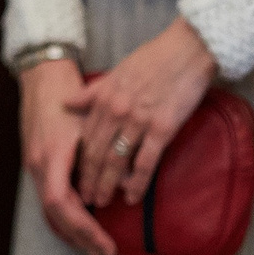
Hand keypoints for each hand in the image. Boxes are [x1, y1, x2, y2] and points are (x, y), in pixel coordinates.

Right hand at [19, 58, 114, 254]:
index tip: (106, 243)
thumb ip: (102, 155)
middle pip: (56, 213)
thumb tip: (122, 185)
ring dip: (74, 229)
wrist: (41, 80)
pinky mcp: (37, 163)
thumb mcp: (88, 126)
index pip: (62, 203)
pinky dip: (67, 214)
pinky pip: (51, 197)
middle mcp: (38, 166)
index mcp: (51, 157)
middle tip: (105, 252)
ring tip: (95, 246)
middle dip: (81, 235)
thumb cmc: (68, 99)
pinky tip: (81, 222)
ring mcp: (34, 166)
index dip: (83, 227)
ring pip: (52, 208)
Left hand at [69, 17, 217, 209]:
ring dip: (107, 184)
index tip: (74, 177)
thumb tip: (67, 103)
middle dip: (88, 178)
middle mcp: (115, 111)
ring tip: (102, 203)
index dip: (78, 160)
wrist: (186, 51)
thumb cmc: (153, 59)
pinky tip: (132, 197)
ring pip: (115, 160)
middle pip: (95, 152)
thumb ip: (92, 92)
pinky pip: (145, 161)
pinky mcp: (162, 128)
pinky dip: (137, 182)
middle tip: (84, 199)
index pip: (84, 136)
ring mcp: (137, 121)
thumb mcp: (116, 72)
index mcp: (103, 97)